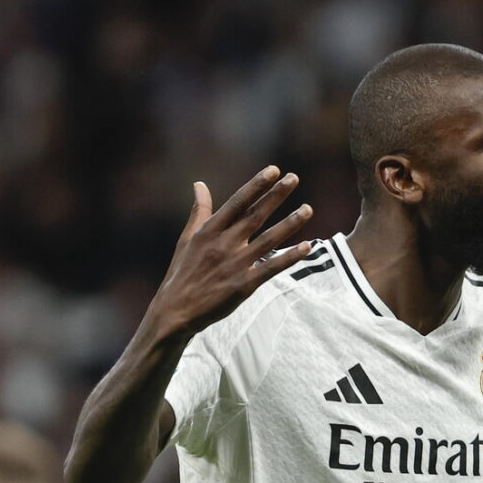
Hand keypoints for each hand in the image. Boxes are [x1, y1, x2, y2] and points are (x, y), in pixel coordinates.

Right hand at [149, 166, 312, 338]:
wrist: (174, 312)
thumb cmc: (183, 273)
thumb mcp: (187, 239)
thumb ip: (199, 211)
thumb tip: (199, 184)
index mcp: (209, 231)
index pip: (237, 203)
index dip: (256, 186)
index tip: (273, 170)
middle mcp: (223, 245)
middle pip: (255, 215)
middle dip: (276, 195)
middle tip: (294, 177)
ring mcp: (235, 265)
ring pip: (268, 240)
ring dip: (290, 224)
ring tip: (308, 209)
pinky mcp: (243, 286)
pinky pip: (271, 268)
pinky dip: (289, 257)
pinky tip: (307, 246)